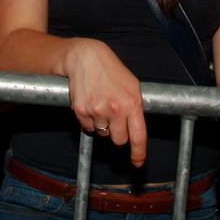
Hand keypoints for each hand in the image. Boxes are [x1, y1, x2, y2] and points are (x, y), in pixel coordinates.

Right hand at [64, 39, 146, 166]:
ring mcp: (97, 111)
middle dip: (117, 133)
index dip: (138, 153)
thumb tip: (137, 130)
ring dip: (102, 124)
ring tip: (101, 103)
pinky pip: (87, 127)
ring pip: (102, 133)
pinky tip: (91, 102)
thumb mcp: (132, 85)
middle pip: (118, 140)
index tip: (137, 162)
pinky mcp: (81, 111)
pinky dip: (89, 120)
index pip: (138, 136)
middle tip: (114, 117)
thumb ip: (135, 107)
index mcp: (132, 103)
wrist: (85, 57)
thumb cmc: (110, 70)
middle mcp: (115, 109)